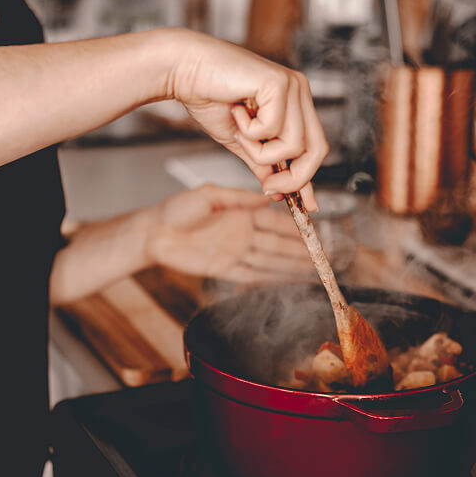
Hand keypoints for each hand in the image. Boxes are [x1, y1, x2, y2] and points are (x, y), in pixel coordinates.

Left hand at [147, 185, 313, 282]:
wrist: (153, 233)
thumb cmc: (176, 210)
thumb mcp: (208, 195)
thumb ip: (240, 198)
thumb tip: (269, 197)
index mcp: (240, 214)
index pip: (275, 223)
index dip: (294, 230)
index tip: (313, 233)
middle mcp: (242, 234)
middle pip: (277, 245)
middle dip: (300, 251)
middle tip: (322, 256)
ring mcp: (235, 253)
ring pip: (269, 262)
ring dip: (291, 267)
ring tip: (313, 271)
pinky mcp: (224, 269)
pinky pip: (252, 276)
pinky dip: (270, 278)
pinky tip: (286, 280)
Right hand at [162, 29, 328, 210]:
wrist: (184, 71)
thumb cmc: (208, 98)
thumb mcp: (241, 141)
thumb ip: (262, 162)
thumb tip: (277, 188)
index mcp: (294, 103)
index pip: (315, 146)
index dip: (309, 178)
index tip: (306, 205)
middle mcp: (299, 92)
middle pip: (317, 148)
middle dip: (294, 177)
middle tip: (269, 187)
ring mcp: (292, 86)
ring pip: (294, 144)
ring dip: (260, 150)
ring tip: (240, 132)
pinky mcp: (279, 83)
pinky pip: (274, 128)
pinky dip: (251, 132)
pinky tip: (237, 112)